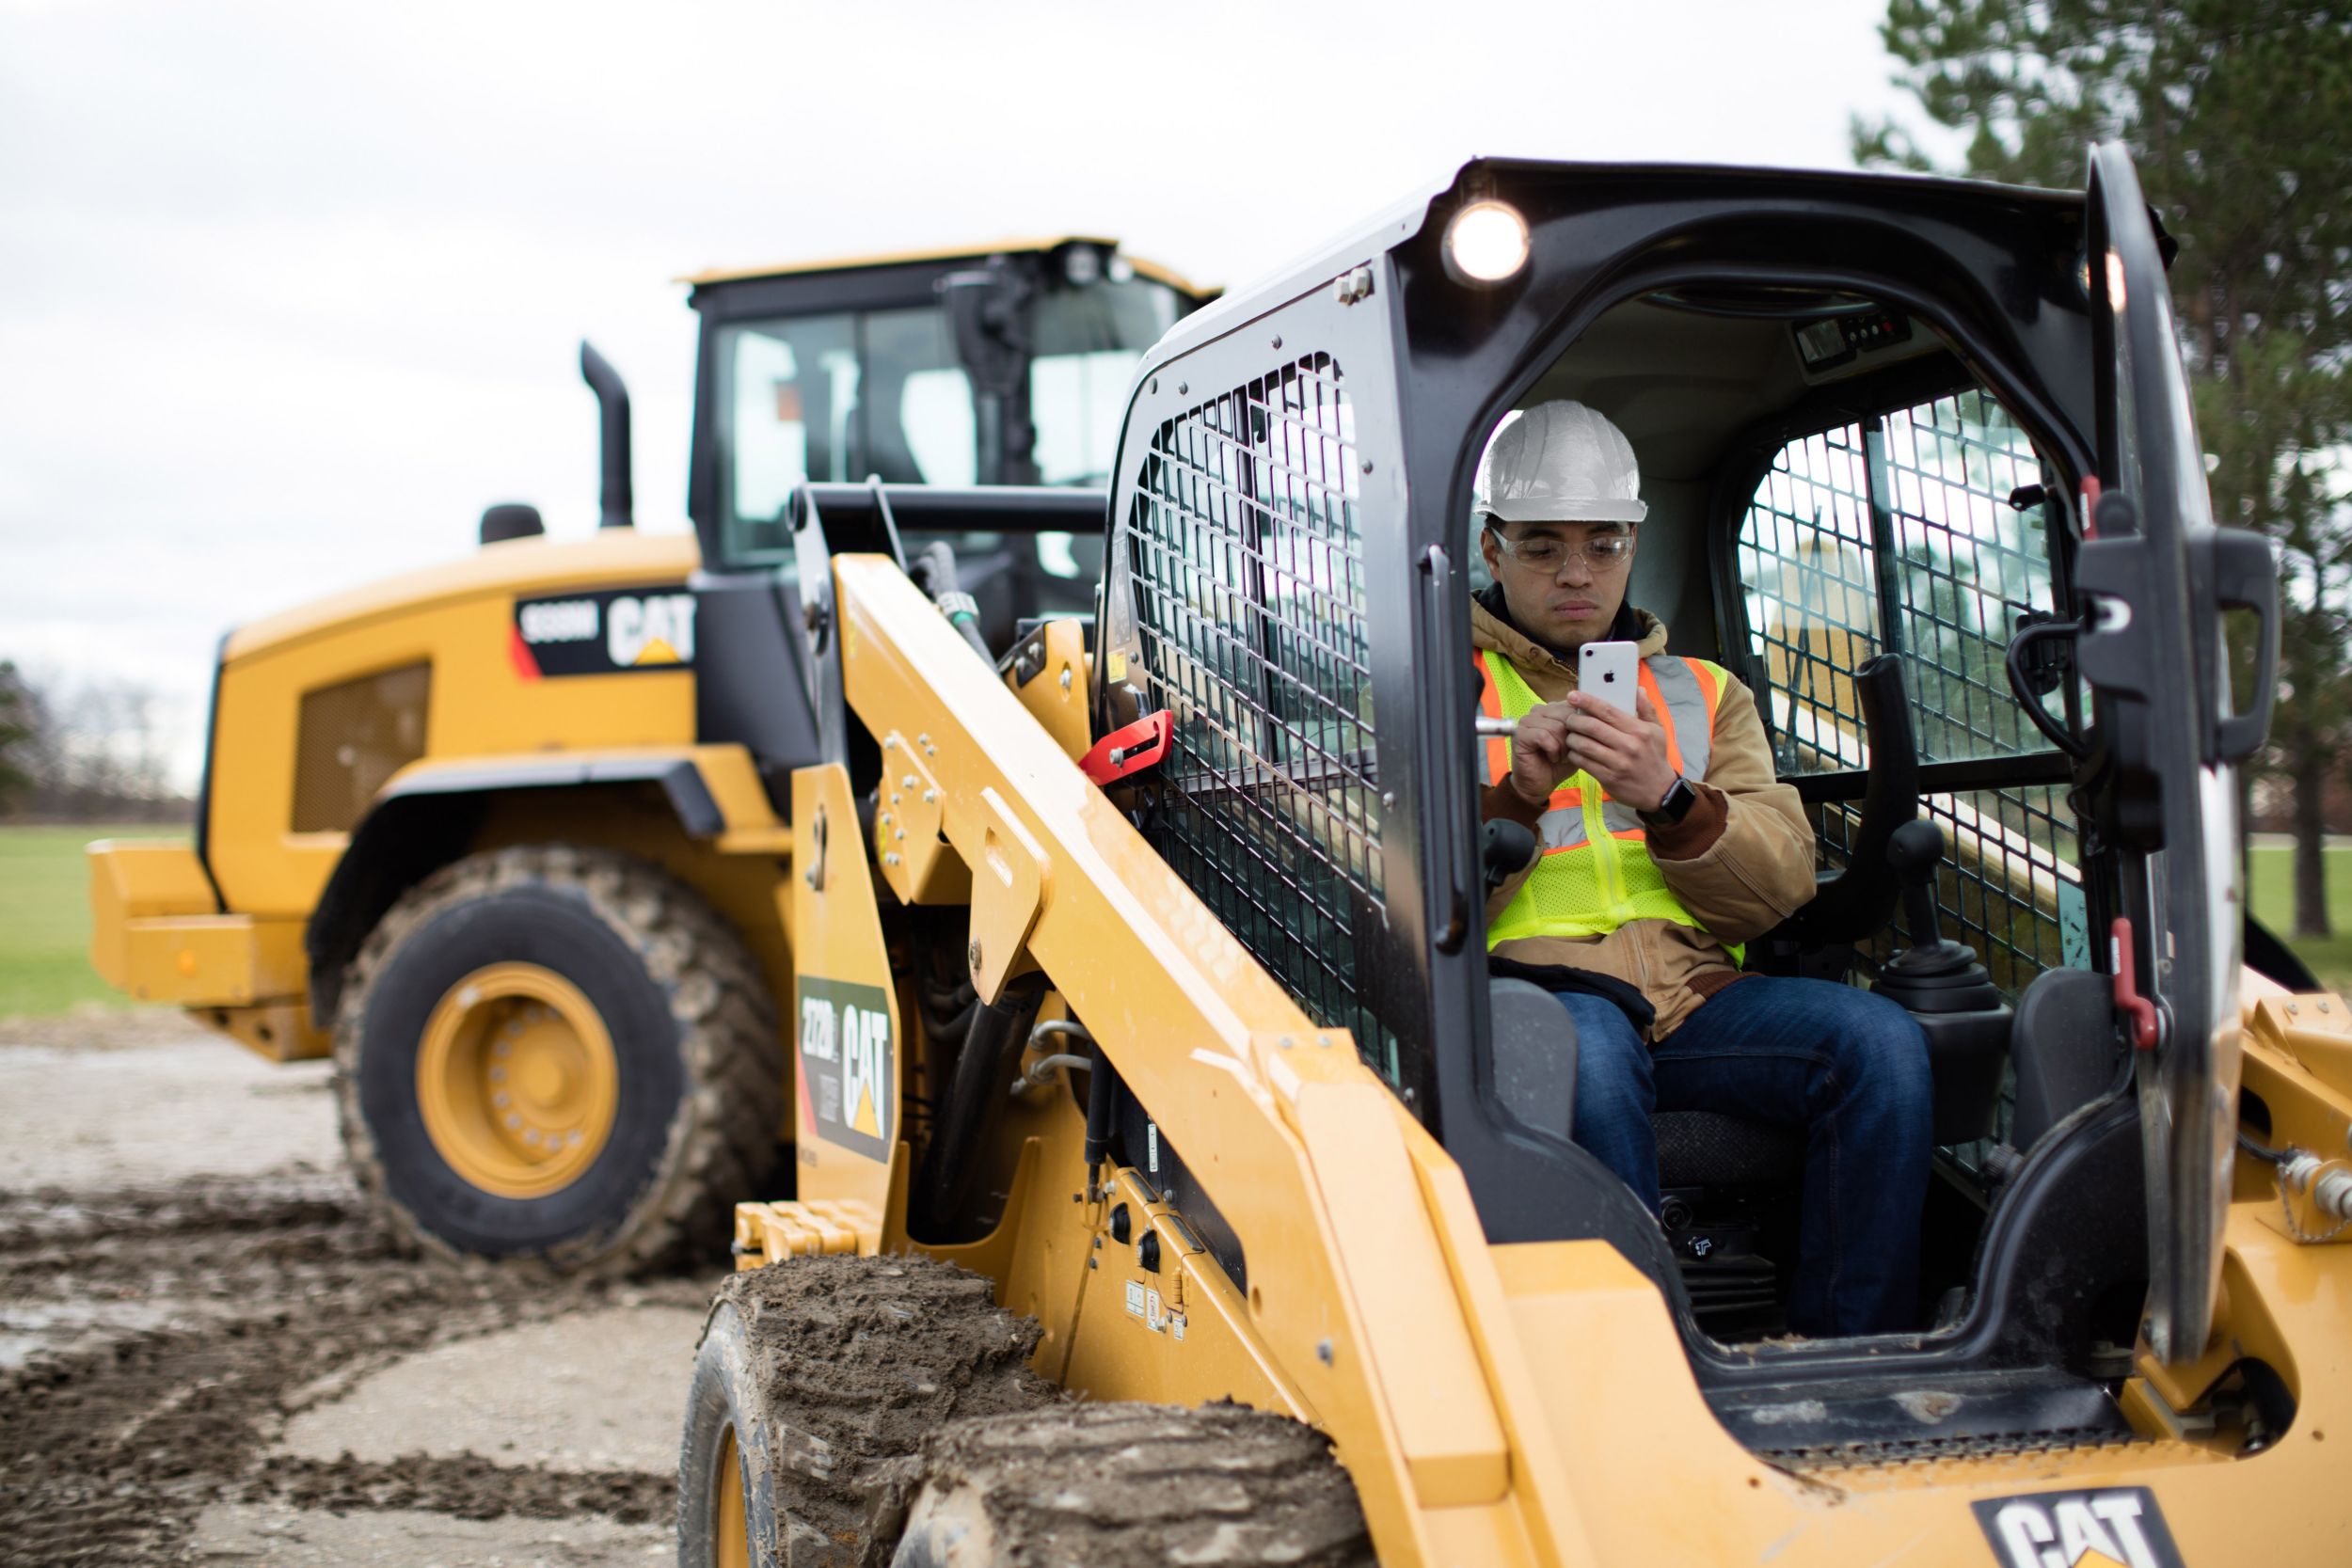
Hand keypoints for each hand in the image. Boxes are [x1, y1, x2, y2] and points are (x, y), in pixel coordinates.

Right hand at [1507, 699, 1575, 807]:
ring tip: (1559, 757)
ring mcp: (1527, 721)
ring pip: (1556, 726)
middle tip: (1567, 753)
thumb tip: (1592, 712)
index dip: (1581, 727)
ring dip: (1562, 747)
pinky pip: (1543, 735)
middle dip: (1572, 738)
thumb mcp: (1578, 743)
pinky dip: (1552, 750)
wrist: (1541, 784)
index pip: (1574, 705)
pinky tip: (1551, 758)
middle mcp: (1538, 711)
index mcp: (1552, 709)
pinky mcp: (1520, 734)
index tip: (1577, 743)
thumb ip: (1584, 727)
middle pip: (1566, 715)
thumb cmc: (1559, 764)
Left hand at [1565, 689, 1677, 810]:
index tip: (1573, 695)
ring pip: (1584, 745)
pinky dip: (1575, 755)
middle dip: (1574, 720)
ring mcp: (1617, 763)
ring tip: (1570, 735)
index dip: (1587, 701)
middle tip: (1569, 719)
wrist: (1659, 791)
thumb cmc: (1655, 756)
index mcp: (1639, 730)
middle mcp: (1628, 746)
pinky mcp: (1609, 778)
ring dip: (1572, 738)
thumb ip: (1646, 709)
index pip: (1608, 711)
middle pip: (1592, 727)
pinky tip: (1574, 751)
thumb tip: (1638, 689)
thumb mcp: (1658, 731)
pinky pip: (1584, 763)